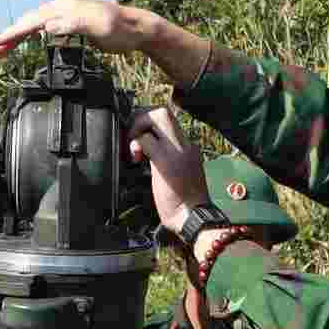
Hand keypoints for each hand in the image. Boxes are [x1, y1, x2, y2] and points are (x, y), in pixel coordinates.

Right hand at [0, 0, 156, 59]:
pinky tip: (23, 41)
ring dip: (16, 37)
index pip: (34, 20)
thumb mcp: (100, 27)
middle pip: (29, 21)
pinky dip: (29, 34)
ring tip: (0, 51)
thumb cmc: (121, 29)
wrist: (137, 28)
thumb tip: (47, 26)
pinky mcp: (70, 21)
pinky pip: (43, 26)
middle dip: (9, 37)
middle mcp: (63, 5)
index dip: (14, 33)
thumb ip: (73, 25)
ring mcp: (66, 12)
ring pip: (34, 23)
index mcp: (66, 5)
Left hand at [126, 107, 209, 231]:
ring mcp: (177, 150)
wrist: (194, 218)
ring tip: (134, 148)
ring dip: (137, 127)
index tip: (139, 135)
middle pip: (162, 111)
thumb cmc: (186, 205)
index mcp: (189, 147)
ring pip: (156, 116)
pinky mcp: (166, 161)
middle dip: (141, 117)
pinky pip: (145, 139)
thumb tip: (148, 153)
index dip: (148, 121)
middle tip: (133, 136)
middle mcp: (185, 144)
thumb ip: (167, 160)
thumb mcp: (180, 175)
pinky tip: (135, 158)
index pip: (168, 119)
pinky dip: (135, 143)